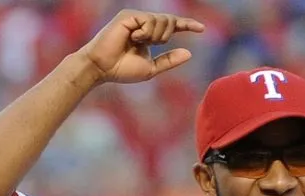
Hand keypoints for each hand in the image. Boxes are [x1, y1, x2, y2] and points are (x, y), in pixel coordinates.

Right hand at [77, 10, 204, 84]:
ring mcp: (135, 17)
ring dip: (155, 35)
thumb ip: (169, 60)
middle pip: (170, 21)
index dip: (187, 25)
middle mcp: (143, 23)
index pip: (172, 25)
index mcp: (149, 34)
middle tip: (150, 44)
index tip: (202, 29)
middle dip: (166, 35)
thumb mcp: (151, 68)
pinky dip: (146, 32)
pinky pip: (149, 20)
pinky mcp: (128, 15)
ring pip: (162, 20)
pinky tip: (134, 38)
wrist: (102, 69)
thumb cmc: (122, 70)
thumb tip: (189, 53)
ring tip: (138, 42)